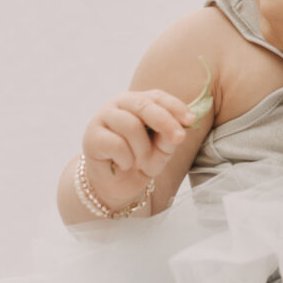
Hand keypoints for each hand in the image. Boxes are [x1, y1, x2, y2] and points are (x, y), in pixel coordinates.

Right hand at [80, 87, 194, 209]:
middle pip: (144, 105)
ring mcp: (102, 118)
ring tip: (140, 163)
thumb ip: (168, 138)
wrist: (116, 185)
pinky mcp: (91, 137)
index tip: (191, 120)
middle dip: (165, 121)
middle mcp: (118, 104)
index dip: (175, 106)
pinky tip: (123, 165)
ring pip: (131, 126)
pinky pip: (117, 144)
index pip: (157, 97)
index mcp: (137, 102)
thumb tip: (178, 131)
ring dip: (142, 150)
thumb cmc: (140, 161)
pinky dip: (127, 160)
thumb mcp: (161, 151)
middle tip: (179, 138)